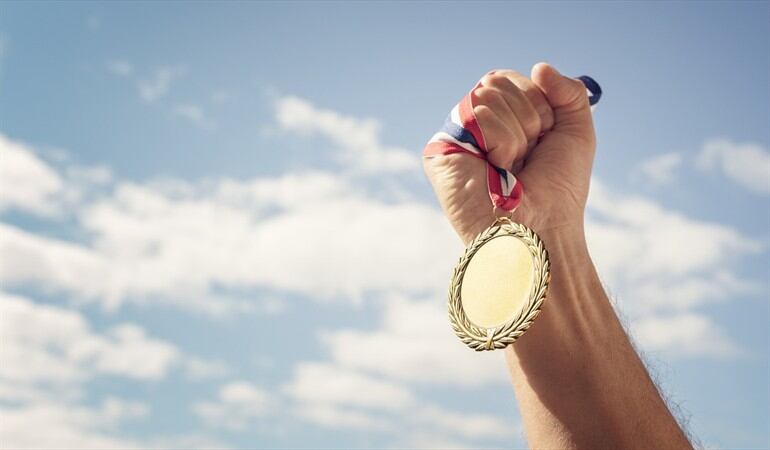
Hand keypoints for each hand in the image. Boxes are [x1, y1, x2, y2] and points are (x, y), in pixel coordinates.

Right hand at [423, 63, 596, 243]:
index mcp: (500, 120)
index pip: (509, 78)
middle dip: (527, 117)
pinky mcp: (439, 153)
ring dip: (515, 135)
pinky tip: (496, 171)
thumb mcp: (577, 133)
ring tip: (511, 169)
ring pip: (487, 96)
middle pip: (497, 81)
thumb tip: (538, 67)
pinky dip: (500, 142)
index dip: (536, 103)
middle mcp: (474, 127)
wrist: (543, 228)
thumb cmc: (558, 191)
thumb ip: (569, 93)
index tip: (544, 138)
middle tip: (527, 157)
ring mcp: (455, 139)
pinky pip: (475, 116)